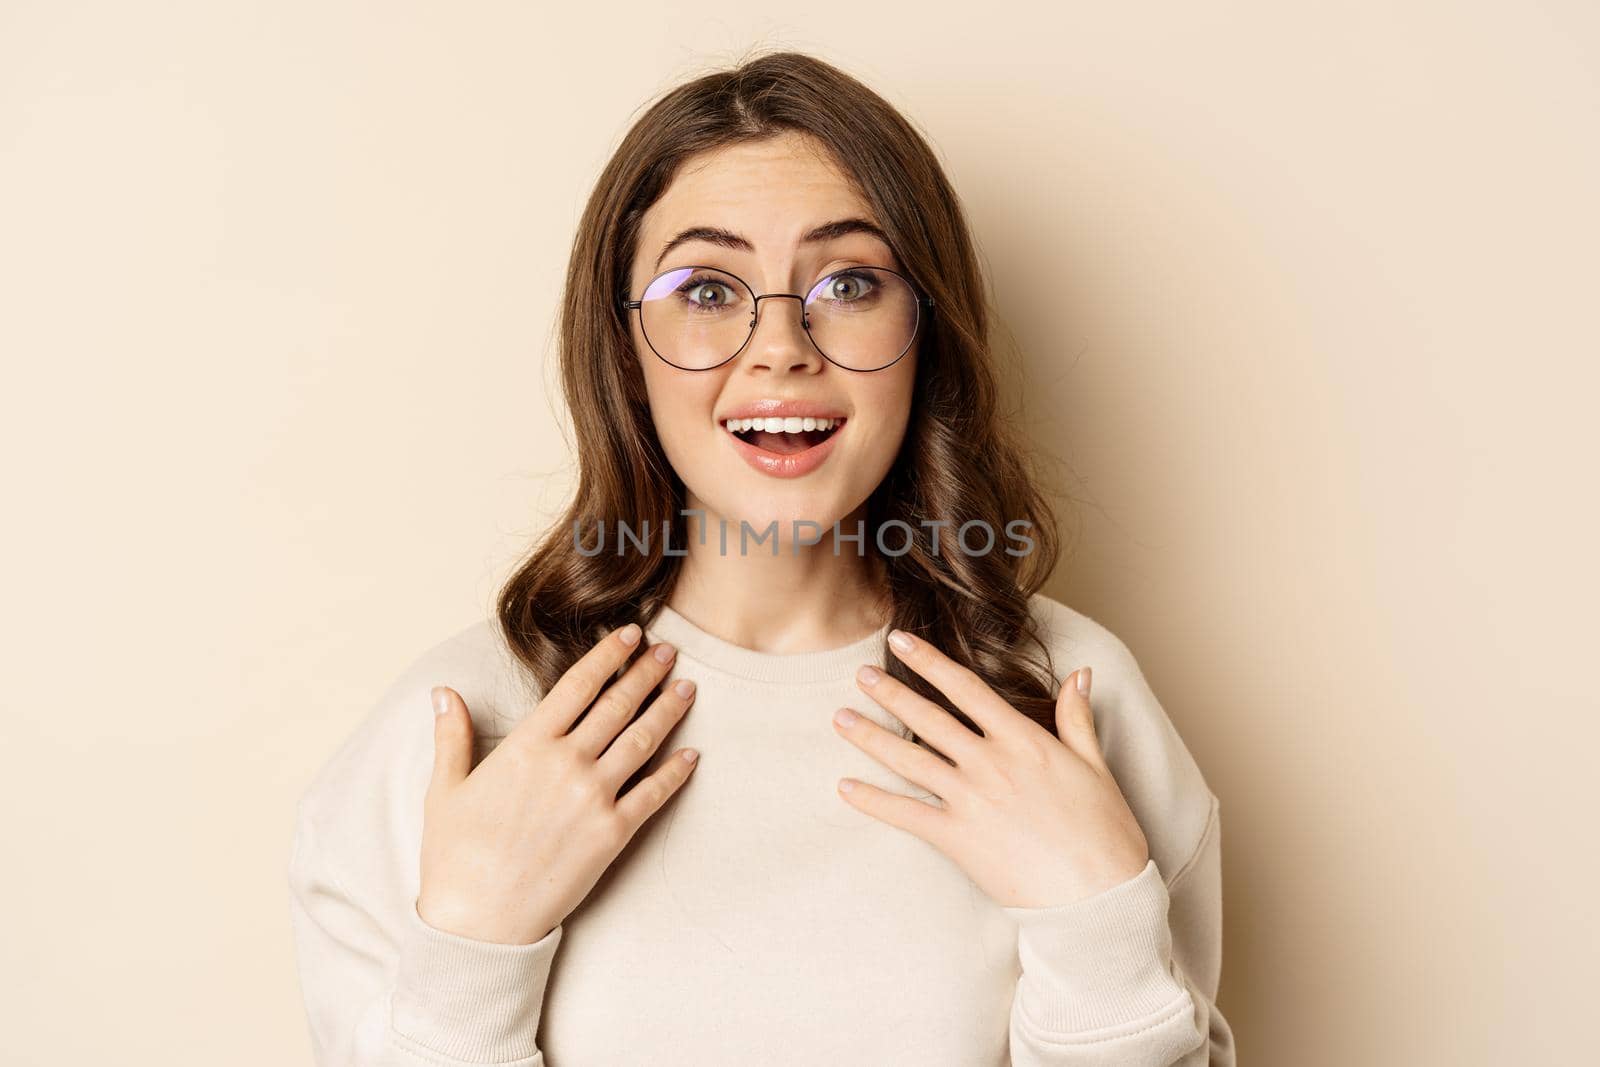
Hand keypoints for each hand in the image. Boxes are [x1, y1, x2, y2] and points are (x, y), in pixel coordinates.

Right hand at [417, 623, 699, 944]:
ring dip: (668, 709)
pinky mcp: (612, 835)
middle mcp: (566, 763)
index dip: (608, 655)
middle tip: (670, 650)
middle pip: (618, 705)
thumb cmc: (455, 857)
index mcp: (527, 746)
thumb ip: (451, 736)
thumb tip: (442, 692)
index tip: (631, 635)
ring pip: (642, 740)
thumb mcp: (445, 789)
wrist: (477, 921)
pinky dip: (676, 772)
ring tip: (687, 687)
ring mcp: (593, 798)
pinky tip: (692, 755)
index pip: (578, 685)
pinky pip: (653, 795)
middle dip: (647, 673)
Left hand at [831, 629, 1148, 907]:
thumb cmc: (1104, 834)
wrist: (1099, 897)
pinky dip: (872, 801)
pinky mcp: (957, 840)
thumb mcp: (1095, 766)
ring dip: (870, 738)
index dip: (929, 660)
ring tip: (840, 718)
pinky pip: (905, 814)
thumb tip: (1080, 672)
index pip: (966, 688)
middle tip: (858, 674)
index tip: (901, 639)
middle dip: (889, 693)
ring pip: (909, 759)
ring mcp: (970, 801)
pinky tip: (845, 787)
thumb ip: (1077, 717)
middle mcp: (990, 764)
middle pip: (928, 718)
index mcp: (1023, 740)